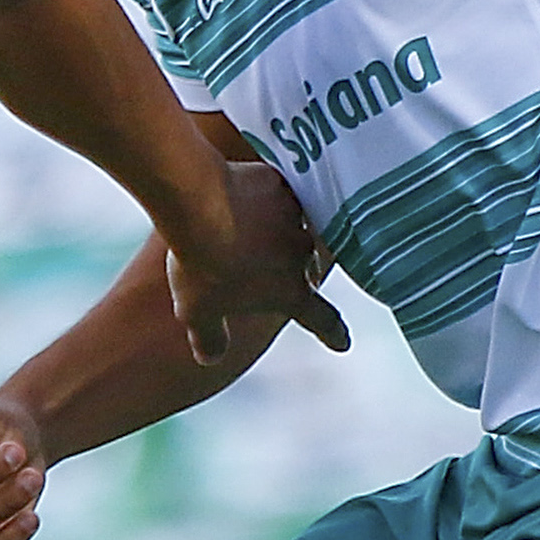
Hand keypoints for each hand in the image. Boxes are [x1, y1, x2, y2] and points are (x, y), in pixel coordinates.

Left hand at [165, 160, 348, 363]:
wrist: (199, 206)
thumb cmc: (201, 265)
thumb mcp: (197, 312)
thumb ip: (209, 338)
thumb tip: (210, 356)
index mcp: (290, 291)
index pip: (319, 318)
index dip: (331, 332)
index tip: (342, 342)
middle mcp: (302, 253)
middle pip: (308, 267)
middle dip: (297, 271)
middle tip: (276, 269)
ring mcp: (294, 216)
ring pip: (297, 226)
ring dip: (283, 231)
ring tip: (261, 228)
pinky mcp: (279, 182)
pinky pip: (280, 192)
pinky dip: (268, 197)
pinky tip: (250, 194)